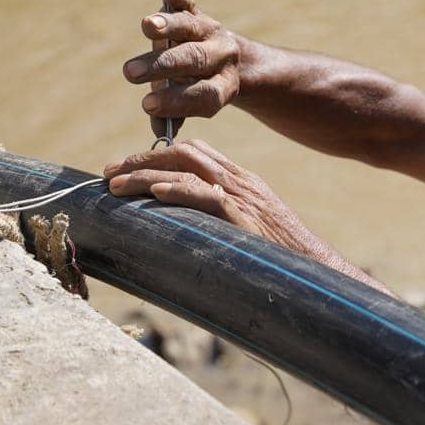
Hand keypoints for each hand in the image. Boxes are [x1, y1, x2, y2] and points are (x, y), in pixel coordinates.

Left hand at [103, 139, 329, 259]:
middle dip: (141, 159)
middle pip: (184, 153)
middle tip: (109, 172)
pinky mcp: (244, 216)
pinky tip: (156, 193)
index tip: (127, 168)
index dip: (157, 155)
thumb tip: (187, 230)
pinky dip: (178, 191)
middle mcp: (241, 182)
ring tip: (116, 185)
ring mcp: (244, 197)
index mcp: (243, 183)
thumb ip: (222, 222)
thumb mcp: (250, 231)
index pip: (196, 153)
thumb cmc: (282, 260)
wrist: (315, 272)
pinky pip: (207, 195)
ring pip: (187, 168)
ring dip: (146, 173)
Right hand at [122, 0, 241, 137]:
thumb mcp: (191, 106)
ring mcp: (211, 32)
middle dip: (162, 66)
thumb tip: (158, 132)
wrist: (226, 62)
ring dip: (168, 26)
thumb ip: (172, 116)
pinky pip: (190, 5)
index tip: (148, 104)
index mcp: (226, 86)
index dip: (178, 101)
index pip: (205, 96)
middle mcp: (222, 57)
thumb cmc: (196, 89)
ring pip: (191, 28)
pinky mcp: (198, 14)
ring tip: (147, 26)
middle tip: (132, 73)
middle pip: (194, 60)